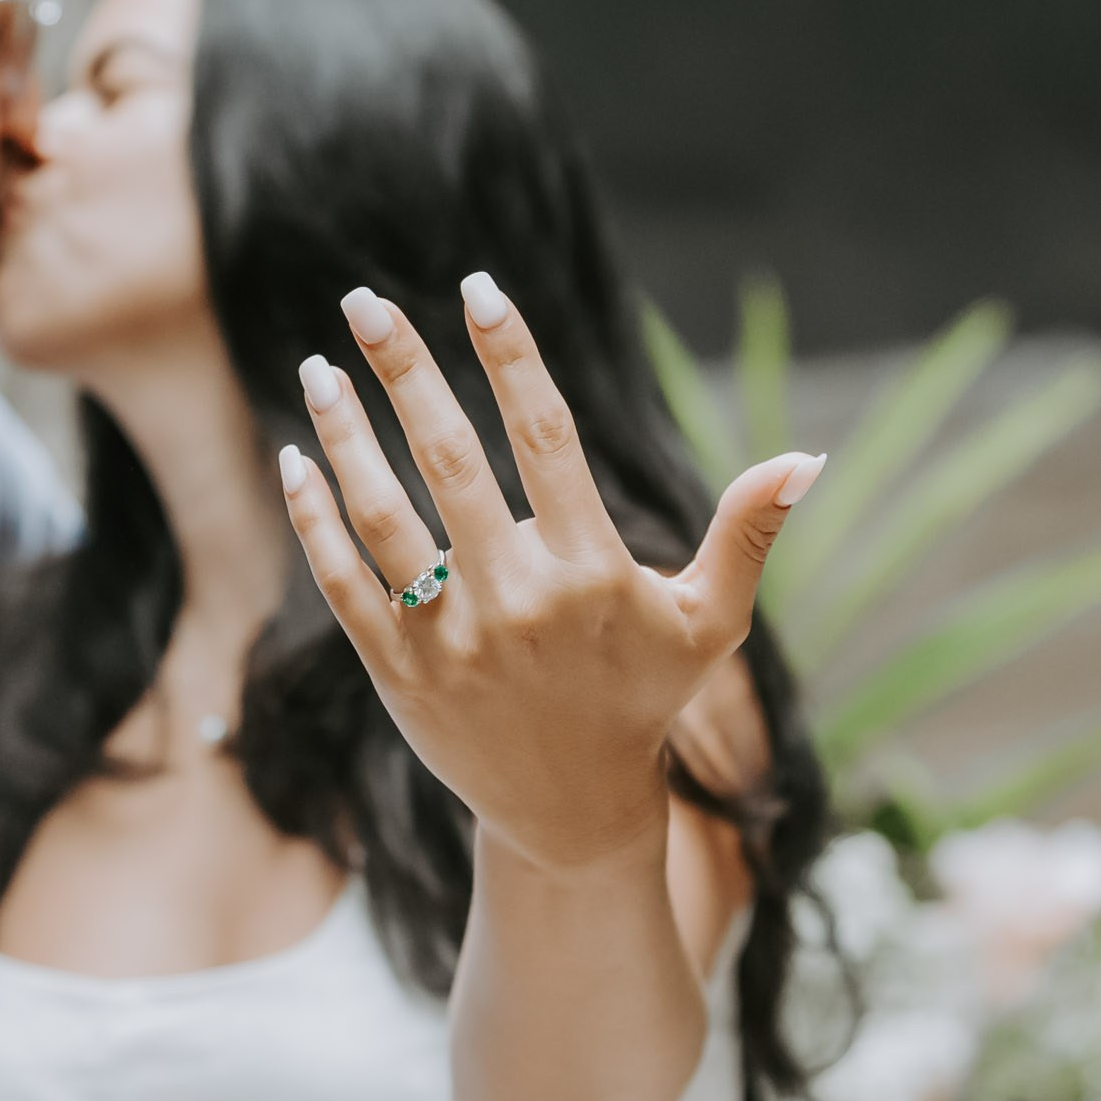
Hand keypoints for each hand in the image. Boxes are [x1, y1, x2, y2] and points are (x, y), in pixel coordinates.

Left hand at [278, 275, 826, 873]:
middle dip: (404, 371)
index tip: (479, 286)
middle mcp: (516, 600)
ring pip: (382, 515)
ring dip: (344, 434)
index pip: (544, 434)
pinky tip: (296, 457)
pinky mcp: (397, 672)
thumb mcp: (708, 622)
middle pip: (449, 460)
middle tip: (364, 300)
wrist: (569, 813)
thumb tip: (805, 458)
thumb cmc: (643, 698)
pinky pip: (343, 580)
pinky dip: (314, 518)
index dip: (511, 355)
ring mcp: (450, 638)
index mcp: (591, 571)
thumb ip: (746, 535)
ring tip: (317, 368)